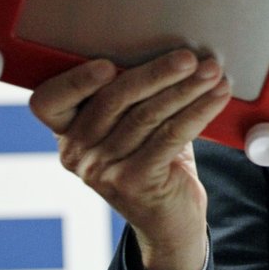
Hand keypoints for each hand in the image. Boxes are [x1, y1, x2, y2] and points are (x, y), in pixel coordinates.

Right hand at [29, 49, 231, 269]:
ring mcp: (102, 170)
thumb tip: (178, 51)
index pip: (50, 101)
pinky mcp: (133, 183)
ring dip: (186, 89)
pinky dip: (198, 111)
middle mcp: (77, 151)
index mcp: (68, 128)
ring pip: (147, 116)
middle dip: (157, 73)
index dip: (75, 82)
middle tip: (190, 58)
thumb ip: (139, 92)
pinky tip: (217, 96)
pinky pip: (170, 136)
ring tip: (212, 72)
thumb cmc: (154, 155)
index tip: (107, 64)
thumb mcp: (137, 122)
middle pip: (114, 100)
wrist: (170, 218)